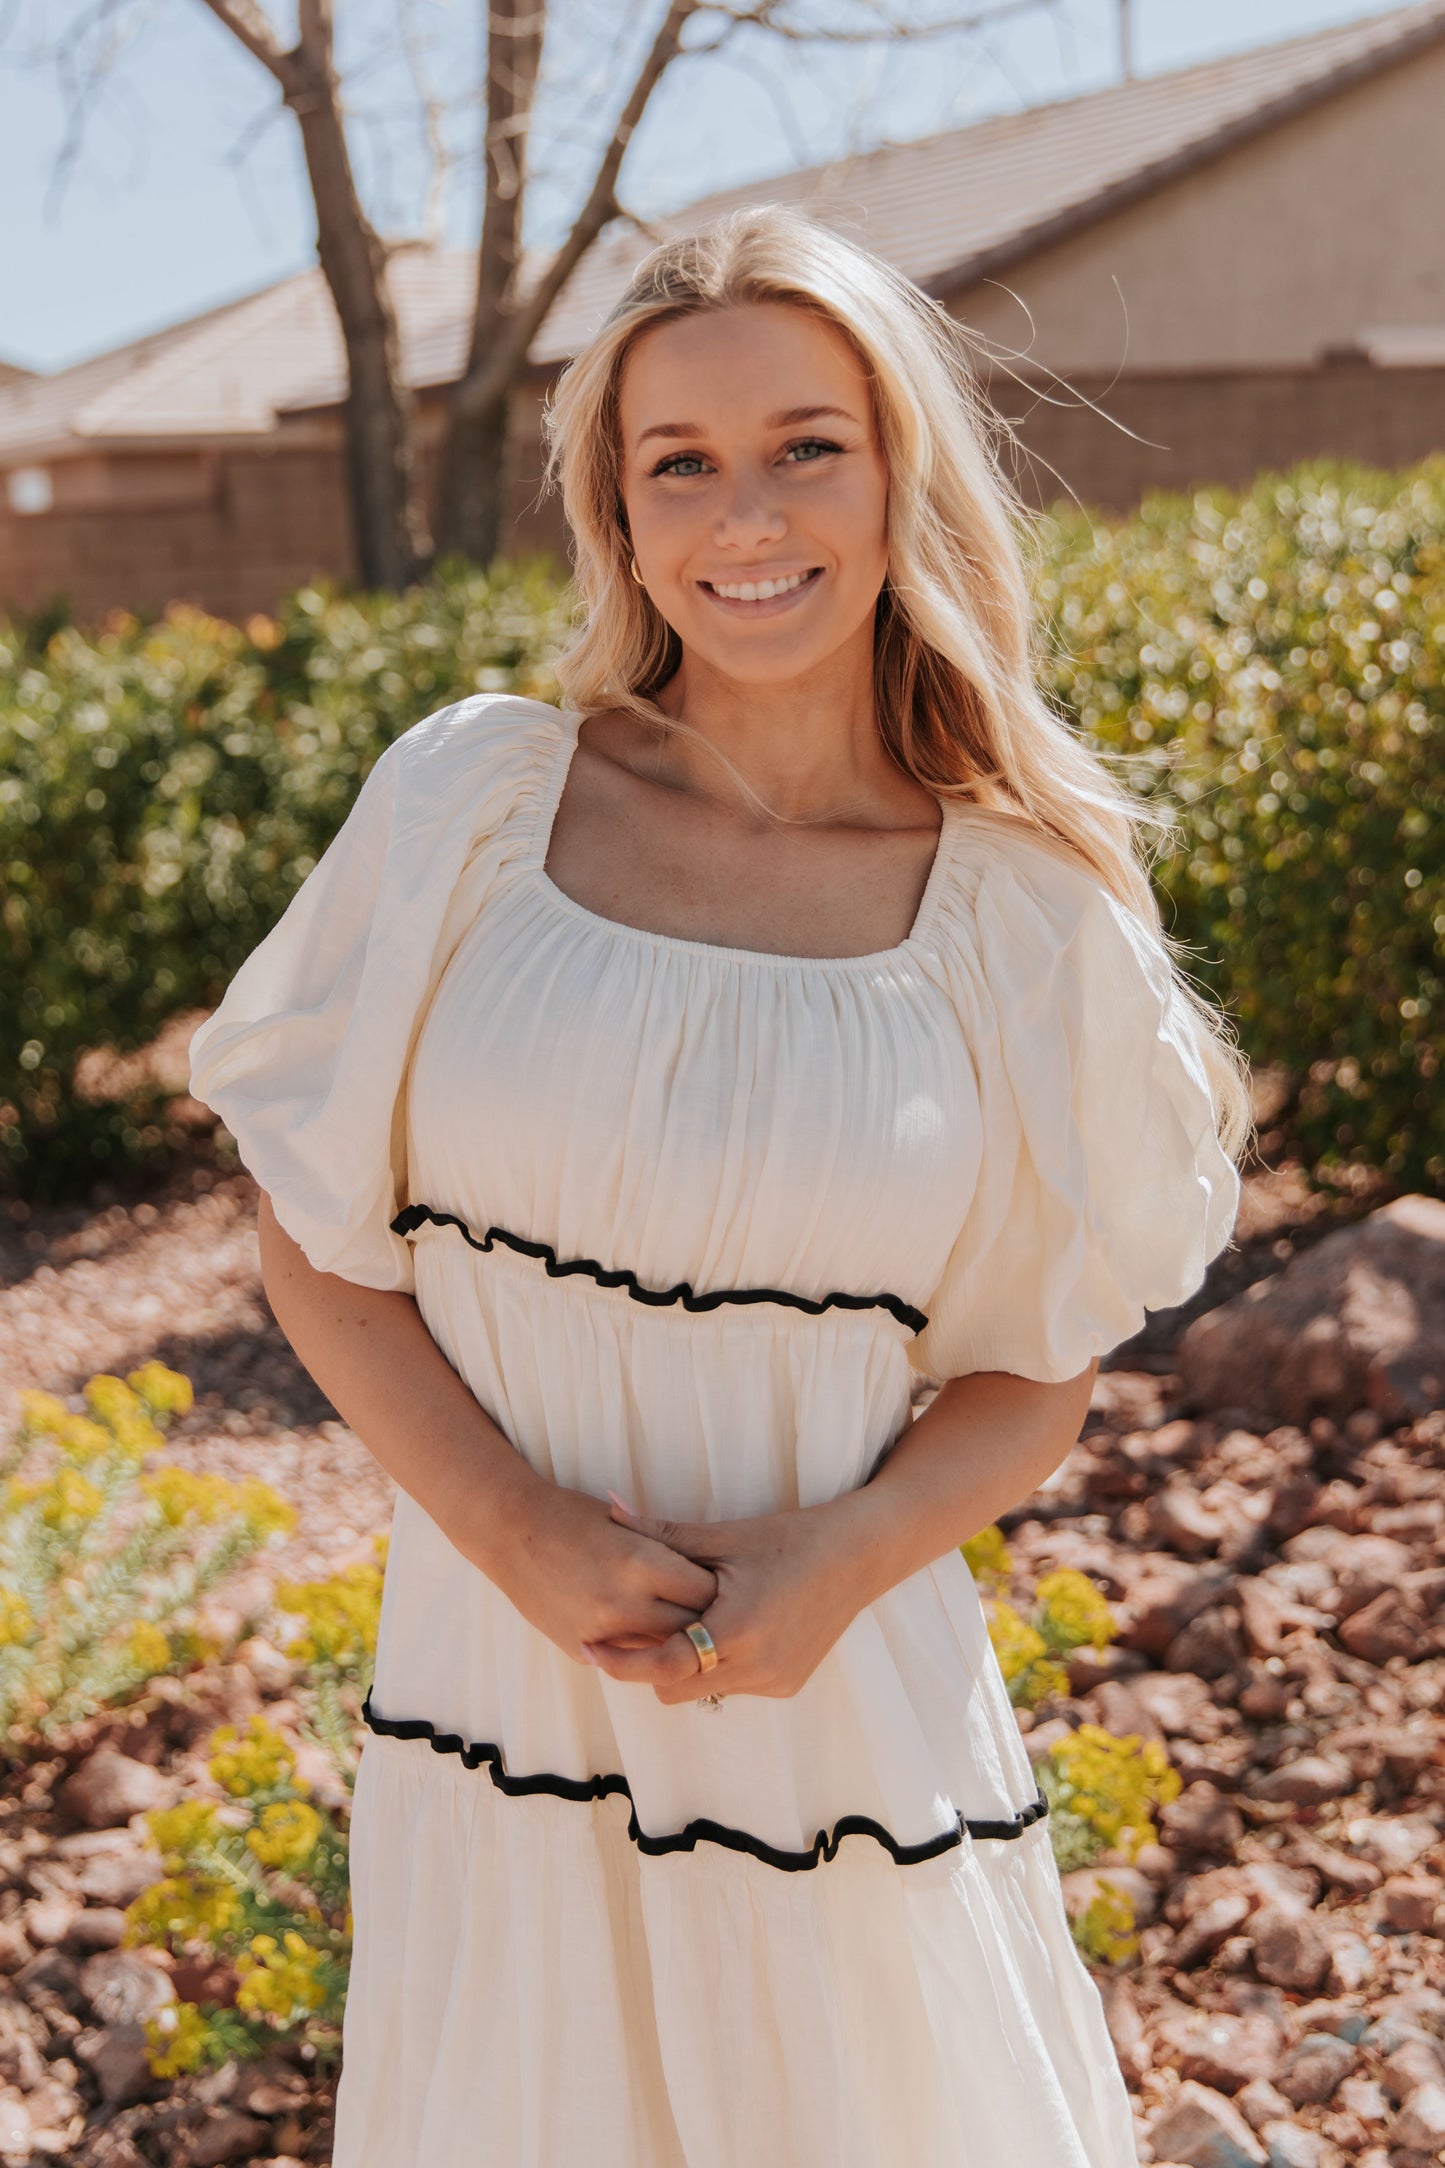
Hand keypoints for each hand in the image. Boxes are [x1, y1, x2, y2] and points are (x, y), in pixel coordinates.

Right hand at [481, 1478, 718, 1666]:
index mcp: (641, 1563)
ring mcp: (600, 1631)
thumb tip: (707, 1577)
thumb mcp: (626, 1525)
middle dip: (704, 1621)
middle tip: (713, 1613)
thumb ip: (665, 1553)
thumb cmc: (571, 1516)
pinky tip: (641, 1633)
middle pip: (690, 1629)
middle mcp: (624, 1603)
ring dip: (674, 1641)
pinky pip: (626, 1660)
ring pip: (661, 1652)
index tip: (722, 1585)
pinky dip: (639, 1649)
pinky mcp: (580, 1648)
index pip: (706, 1592)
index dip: (718, 1589)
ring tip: (682, 1626)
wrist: (509, 1531)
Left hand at [581, 1497, 868, 1704]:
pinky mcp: (787, 1685)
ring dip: (686, 1663)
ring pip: (702, 1689)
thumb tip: (607, 1507)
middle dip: (649, 1664)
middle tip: (632, 1630)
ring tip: (682, 1620)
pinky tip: (725, 1626)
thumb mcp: (722, 1536)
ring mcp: (774, 1682)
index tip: (589, 1647)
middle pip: (673, 1688)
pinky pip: (732, 1685)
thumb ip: (658, 1533)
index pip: (661, 1667)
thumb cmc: (789, 1537)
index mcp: (737, 1631)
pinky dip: (717, 1663)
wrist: (858, 1555)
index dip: (620, 1661)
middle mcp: (757, 1668)